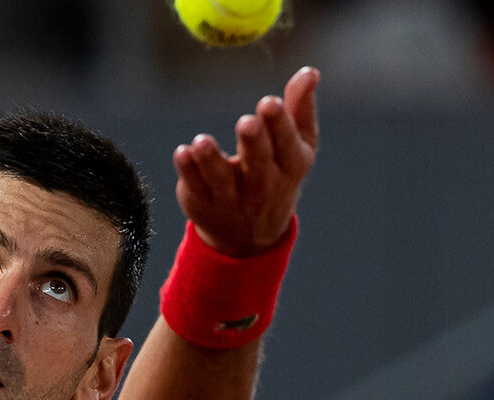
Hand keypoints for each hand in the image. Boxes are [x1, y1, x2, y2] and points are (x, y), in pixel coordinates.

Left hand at [172, 66, 319, 256]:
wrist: (250, 235)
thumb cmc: (277, 174)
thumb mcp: (296, 145)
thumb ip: (300, 108)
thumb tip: (310, 71)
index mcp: (289, 167)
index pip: (286, 145)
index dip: (278, 125)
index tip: (269, 102)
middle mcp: (262, 186)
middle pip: (258, 164)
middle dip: (253, 142)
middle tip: (246, 122)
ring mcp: (231, 198)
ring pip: (221, 180)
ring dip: (211, 160)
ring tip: (202, 141)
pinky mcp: (202, 204)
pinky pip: (195, 187)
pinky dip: (187, 171)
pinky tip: (182, 152)